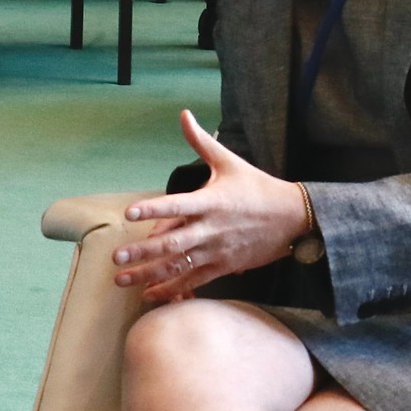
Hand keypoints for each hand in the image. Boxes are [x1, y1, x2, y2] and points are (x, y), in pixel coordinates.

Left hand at [112, 110, 307, 303]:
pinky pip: (194, 280)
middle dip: (143, 252)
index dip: (154, 210)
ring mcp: (217, 251)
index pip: (177, 206)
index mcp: (210, 201)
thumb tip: (184, 115)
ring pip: (179, 266)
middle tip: (116, 257)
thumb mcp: (229, 162)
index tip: (129, 213)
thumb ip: (201, 142)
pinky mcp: (224, 267)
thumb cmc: (258, 187)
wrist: (294, 219)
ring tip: (122, 280)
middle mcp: (211, 229)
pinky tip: (149, 295)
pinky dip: (172, 289)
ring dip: (149, 275)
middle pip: (172, 243)